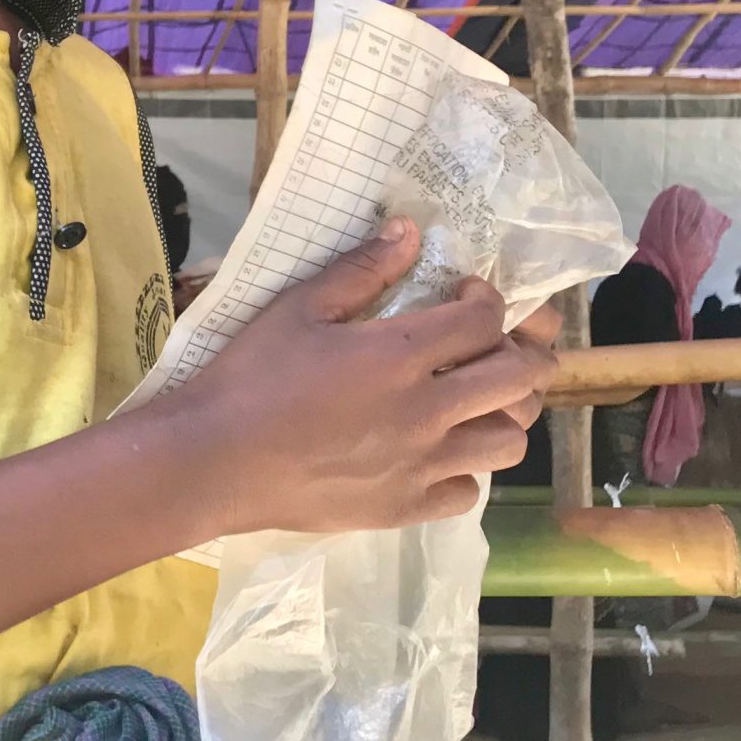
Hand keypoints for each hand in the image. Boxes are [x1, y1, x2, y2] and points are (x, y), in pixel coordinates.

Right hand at [172, 218, 555, 536]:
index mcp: (399, 356)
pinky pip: (468, 492)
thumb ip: (359, 270)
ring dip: (506, 413)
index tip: (470, 295)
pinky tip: (438, 453)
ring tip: (479, 401)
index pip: (485, 322)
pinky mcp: (405, 508)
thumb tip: (411, 232)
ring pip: (510, 441)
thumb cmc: (249, 377)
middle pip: (520, 380)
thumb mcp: (295, 308)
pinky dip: (465, 469)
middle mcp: (427, 412)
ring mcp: (421, 466)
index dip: (491, 301)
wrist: (213, 461)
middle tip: (504, 344)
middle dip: (528, 353)